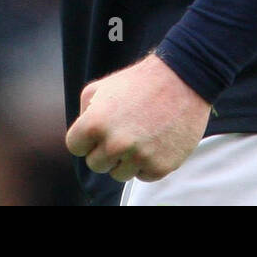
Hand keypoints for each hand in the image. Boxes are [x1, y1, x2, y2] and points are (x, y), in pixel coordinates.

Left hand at [65, 53, 210, 182]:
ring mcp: (138, 157)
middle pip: (95, 164)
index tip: (97, 131)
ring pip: (119, 174)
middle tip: (121, 132)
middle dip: (104, 150)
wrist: (181, 80)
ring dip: (125, 159)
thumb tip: (82, 137)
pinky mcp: (160, 167)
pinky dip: (146, 163)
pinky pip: (142, 176)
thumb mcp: (100, 87)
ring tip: (139, 135)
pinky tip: (154, 141)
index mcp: (95, 123)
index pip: (75, 147)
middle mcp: (115, 144)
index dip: (85, 138)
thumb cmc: (139, 82)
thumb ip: (84, 113)